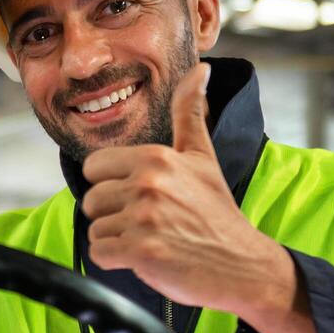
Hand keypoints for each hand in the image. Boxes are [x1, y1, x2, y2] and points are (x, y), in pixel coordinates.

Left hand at [81, 63, 320, 332]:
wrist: (242, 264)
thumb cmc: (217, 212)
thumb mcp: (202, 156)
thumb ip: (190, 112)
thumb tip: (200, 68)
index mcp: (156, 157)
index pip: (94, 167)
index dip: (113, 185)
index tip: (141, 197)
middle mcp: (147, 183)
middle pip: (91, 200)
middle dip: (113, 215)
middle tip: (150, 222)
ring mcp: (144, 218)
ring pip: (95, 228)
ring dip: (116, 240)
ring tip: (150, 239)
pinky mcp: (141, 251)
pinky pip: (99, 254)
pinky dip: (116, 261)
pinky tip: (146, 257)